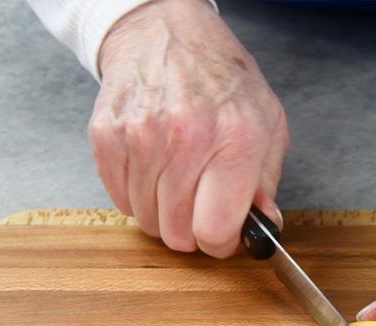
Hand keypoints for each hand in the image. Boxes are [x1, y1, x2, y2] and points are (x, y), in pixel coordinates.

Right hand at [89, 0, 288, 256]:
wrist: (167, 32)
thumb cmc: (223, 81)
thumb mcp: (268, 125)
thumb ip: (266, 183)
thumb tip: (263, 227)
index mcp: (235, 141)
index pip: (216, 230)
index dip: (220, 243)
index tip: (223, 233)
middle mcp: (186, 140)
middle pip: (177, 232)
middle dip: (192, 231)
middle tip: (201, 208)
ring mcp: (140, 137)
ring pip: (147, 219)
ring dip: (164, 214)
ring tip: (179, 183)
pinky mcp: (106, 136)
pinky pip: (119, 199)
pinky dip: (137, 196)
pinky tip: (155, 171)